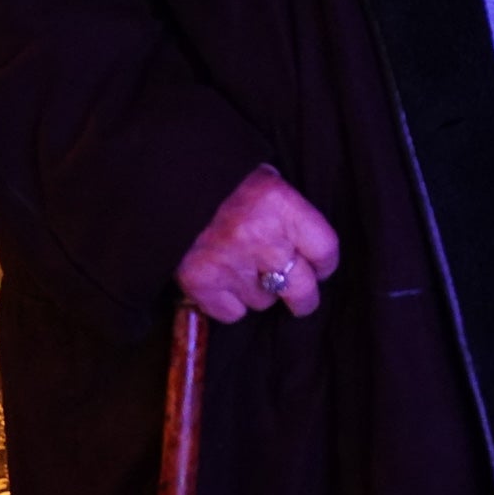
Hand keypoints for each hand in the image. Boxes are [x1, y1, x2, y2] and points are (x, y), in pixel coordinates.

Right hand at [176, 164, 341, 326]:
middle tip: (300, 297)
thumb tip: (312, 255)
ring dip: (259, 291)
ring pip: (265, 301)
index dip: (324, 263)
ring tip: (243, 268)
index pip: (325, 250)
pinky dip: (229, 303)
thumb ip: (292, 216)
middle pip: (302, 289)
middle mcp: (260, 237)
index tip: (320, 267)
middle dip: (304, 297)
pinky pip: (232, 313)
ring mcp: (229, 263)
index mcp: (281, 204)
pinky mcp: (200, 283)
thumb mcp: (268, 182)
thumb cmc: (226, 181)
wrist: (168, 181)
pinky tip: (223, 280)